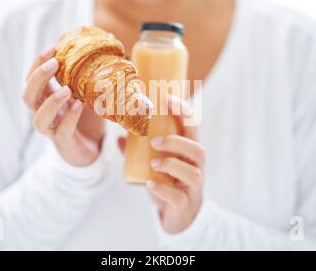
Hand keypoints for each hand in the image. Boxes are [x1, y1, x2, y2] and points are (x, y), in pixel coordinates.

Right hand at [23, 47, 104, 165]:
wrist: (93, 149)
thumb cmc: (87, 118)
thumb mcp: (88, 93)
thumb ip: (89, 76)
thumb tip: (104, 45)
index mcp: (46, 99)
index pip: (33, 79)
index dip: (38, 63)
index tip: (52, 48)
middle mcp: (44, 113)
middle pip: (29, 95)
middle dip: (38, 77)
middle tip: (55, 63)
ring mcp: (52, 129)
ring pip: (39, 117)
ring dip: (51, 101)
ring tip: (66, 89)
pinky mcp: (64, 142)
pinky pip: (62, 131)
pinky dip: (69, 117)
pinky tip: (78, 105)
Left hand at [118, 96, 204, 233]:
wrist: (182, 216)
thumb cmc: (170, 182)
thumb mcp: (157, 165)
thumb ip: (139, 153)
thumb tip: (118, 138)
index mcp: (189, 152)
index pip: (193, 128)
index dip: (183, 112)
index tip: (168, 99)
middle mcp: (196, 167)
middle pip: (197, 150)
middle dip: (177, 142)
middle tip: (154, 141)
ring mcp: (193, 187)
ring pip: (192, 173)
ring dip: (171, 165)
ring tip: (154, 164)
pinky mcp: (184, 204)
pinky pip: (178, 197)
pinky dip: (163, 190)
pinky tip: (150, 185)